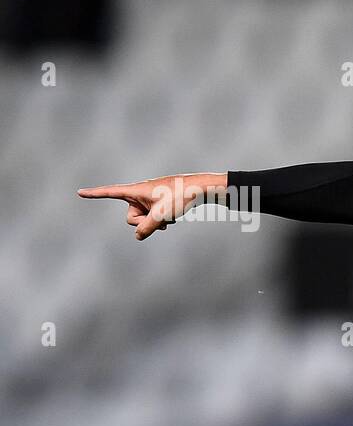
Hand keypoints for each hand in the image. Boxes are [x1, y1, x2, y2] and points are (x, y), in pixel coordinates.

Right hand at [78, 173, 225, 239]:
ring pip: (143, 220)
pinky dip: (161, 220)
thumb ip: (147, 227)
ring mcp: (148, 199)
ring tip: (169, 216)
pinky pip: (152, 218)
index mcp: (136, 190)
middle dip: (143, 222)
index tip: (79, 192)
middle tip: (161, 218)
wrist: (200, 189)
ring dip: (154, 222)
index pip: (110, 193)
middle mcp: (139, 194)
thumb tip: (138, 236)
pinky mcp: (157, 203)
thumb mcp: (162, 214)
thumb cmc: (180, 196)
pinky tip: (173, 216)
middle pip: (131, 217)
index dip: (94, 194)